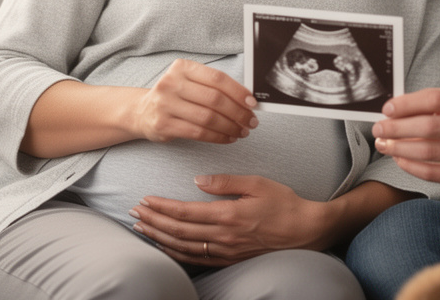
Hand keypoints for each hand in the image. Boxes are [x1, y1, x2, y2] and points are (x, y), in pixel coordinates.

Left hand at [129, 175, 329, 265]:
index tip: (145, 199)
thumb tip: (198, 180)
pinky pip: (197, 259)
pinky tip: (166, 246)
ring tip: (142, 228)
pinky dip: (176, 253)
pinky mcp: (230, 259)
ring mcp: (226, 251)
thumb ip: (226, 182)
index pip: (185, 212)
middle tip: (134, 212)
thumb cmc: (284, 204)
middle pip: (178, 231)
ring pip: (183, 247)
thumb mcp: (258, 183)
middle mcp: (223, 236)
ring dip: (159, 237)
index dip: (161, 207)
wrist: (305, 231)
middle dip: (153, 221)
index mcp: (228, 215)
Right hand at [134, 59, 258, 143]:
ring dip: (230, 127)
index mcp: (182, 68)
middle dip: (238, 112)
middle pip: (214, 99)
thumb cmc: (174, 96)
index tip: (252, 103)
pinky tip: (228, 137)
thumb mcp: (189, 82)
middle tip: (251, 121)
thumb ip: (213, 87)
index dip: (238, 91)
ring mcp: (165, 104)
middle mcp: (171, 83)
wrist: (142, 112)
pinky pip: (198, 133)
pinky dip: (218, 137)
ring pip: (208, 118)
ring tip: (242, 131)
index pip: (217, 78)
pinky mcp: (163, 125)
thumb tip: (247, 99)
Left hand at [371, 88, 439, 190]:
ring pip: (428, 151)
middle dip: (397, 128)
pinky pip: (433, 173)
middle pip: (429, 126)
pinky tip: (399, 158)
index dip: (407, 103)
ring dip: (399, 148)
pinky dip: (411, 166)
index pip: (436, 99)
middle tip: (379, 128)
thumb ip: (437, 104)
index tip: (388, 109)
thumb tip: (395, 110)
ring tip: (384, 144)